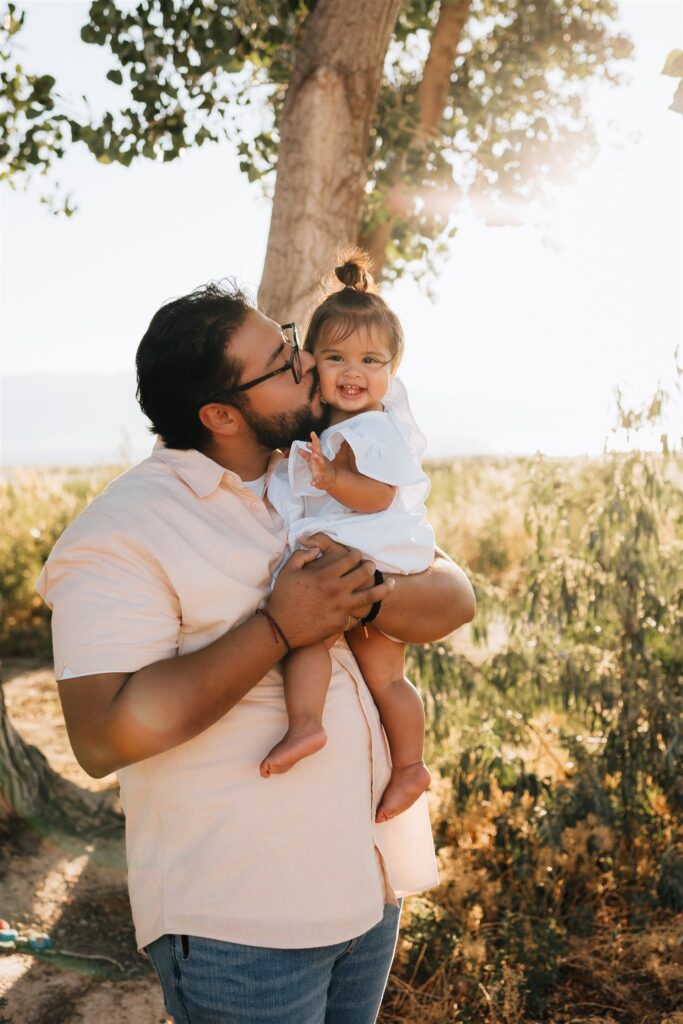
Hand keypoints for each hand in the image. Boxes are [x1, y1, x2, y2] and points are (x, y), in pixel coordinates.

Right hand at [266, 534, 394, 647]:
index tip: (356, 555)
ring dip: (384, 588)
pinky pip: (358, 615)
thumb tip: (316, 550)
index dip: (356, 554)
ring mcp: (342, 608)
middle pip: (364, 573)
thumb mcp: (287, 571)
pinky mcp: (342, 623)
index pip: (350, 558)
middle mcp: (337, 590)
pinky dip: (363, 612)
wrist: (282, 629)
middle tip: (371, 566)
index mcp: (325, 575)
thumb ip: (302, 555)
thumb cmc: (283, 598)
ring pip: (372, 596)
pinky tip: (368, 610)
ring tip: (390, 584)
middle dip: (370, 567)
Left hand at [299, 432, 336, 490]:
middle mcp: (321, 461)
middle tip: (308, 443)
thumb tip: (299, 449)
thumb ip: (306, 455)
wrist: (332, 479)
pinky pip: (318, 479)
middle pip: (318, 453)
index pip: (317, 447)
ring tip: (313, 455)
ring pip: (321, 464)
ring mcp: (322, 469)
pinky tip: (311, 483)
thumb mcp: (313, 460)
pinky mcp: (321, 479)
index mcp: (319, 456)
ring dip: (317, 459)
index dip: (315, 440)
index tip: (312, 433)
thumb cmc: (320, 468)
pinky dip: (315, 481)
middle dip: (314, 448)